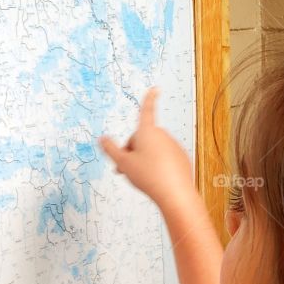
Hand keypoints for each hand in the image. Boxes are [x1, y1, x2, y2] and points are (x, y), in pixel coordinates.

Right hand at [98, 87, 195, 213]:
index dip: (148, 99)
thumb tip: (102, 139)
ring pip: (153, 149)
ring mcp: (174, 146)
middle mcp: (162, 135)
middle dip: (133, 150)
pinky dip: (158, 165)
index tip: (155, 89)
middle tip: (125, 168)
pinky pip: (165, 158)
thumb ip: (111, 149)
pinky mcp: (181, 158)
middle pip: (142, 138)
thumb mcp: (123, 163)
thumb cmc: (148, 176)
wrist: (175, 194)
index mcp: (147, 131)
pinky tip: (155, 179)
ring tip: (140, 177)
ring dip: (144, 158)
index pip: (146, 111)